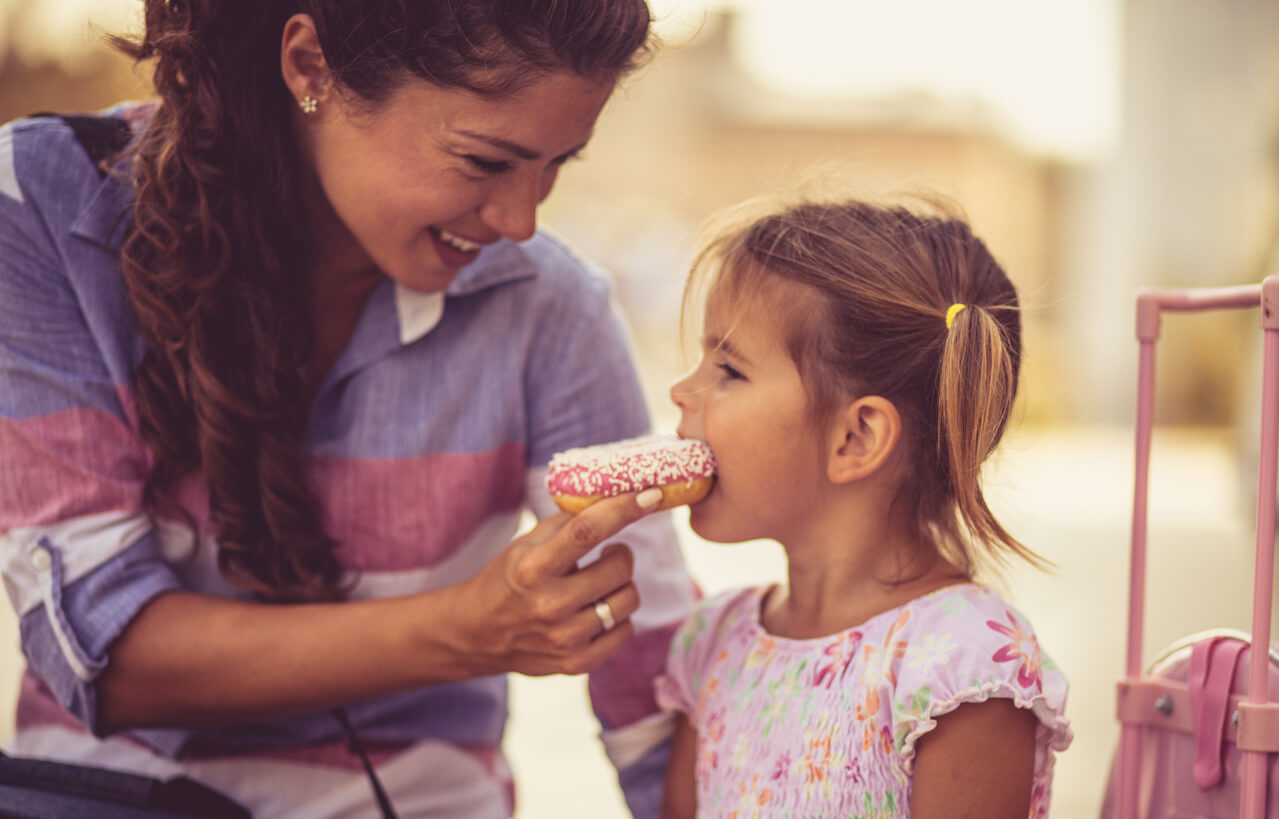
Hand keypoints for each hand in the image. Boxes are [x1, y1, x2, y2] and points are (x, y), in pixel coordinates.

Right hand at [443, 489, 661, 677]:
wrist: (477, 634)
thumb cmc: (508, 579)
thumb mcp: (525, 544)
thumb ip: (567, 523)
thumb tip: (613, 498)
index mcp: (533, 568)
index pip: (587, 531)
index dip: (623, 509)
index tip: (651, 495)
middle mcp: (549, 604)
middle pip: (619, 568)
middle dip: (620, 554)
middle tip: (608, 552)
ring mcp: (565, 638)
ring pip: (628, 600)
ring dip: (622, 585)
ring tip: (601, 582)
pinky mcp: (576, 663)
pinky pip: (625, 631)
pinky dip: (619, 617)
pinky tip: (599, 609)